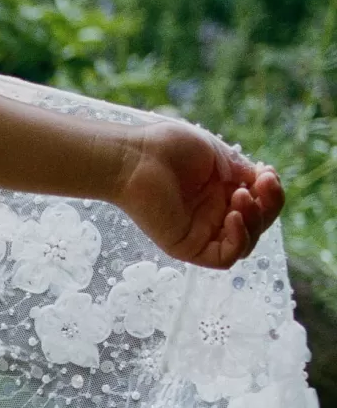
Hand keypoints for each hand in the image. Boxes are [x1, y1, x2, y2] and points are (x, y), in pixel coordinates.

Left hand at [115, 118, 283, 268]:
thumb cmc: (168, 149)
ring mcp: (201, 233)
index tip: (267, 173)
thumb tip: (263, 180)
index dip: (271, 193)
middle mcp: (213, 215)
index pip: (260, 204)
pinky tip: (232, 216)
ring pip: (246, 244)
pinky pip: (224, 258)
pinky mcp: (187, 247)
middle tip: (260, 183)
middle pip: (258, 225)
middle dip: (269, 205)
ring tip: (241, 195)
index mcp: (220, 193)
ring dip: (255, 221)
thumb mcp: (217, 154)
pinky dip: (238, 240)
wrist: (135, 157)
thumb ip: (241, 170)